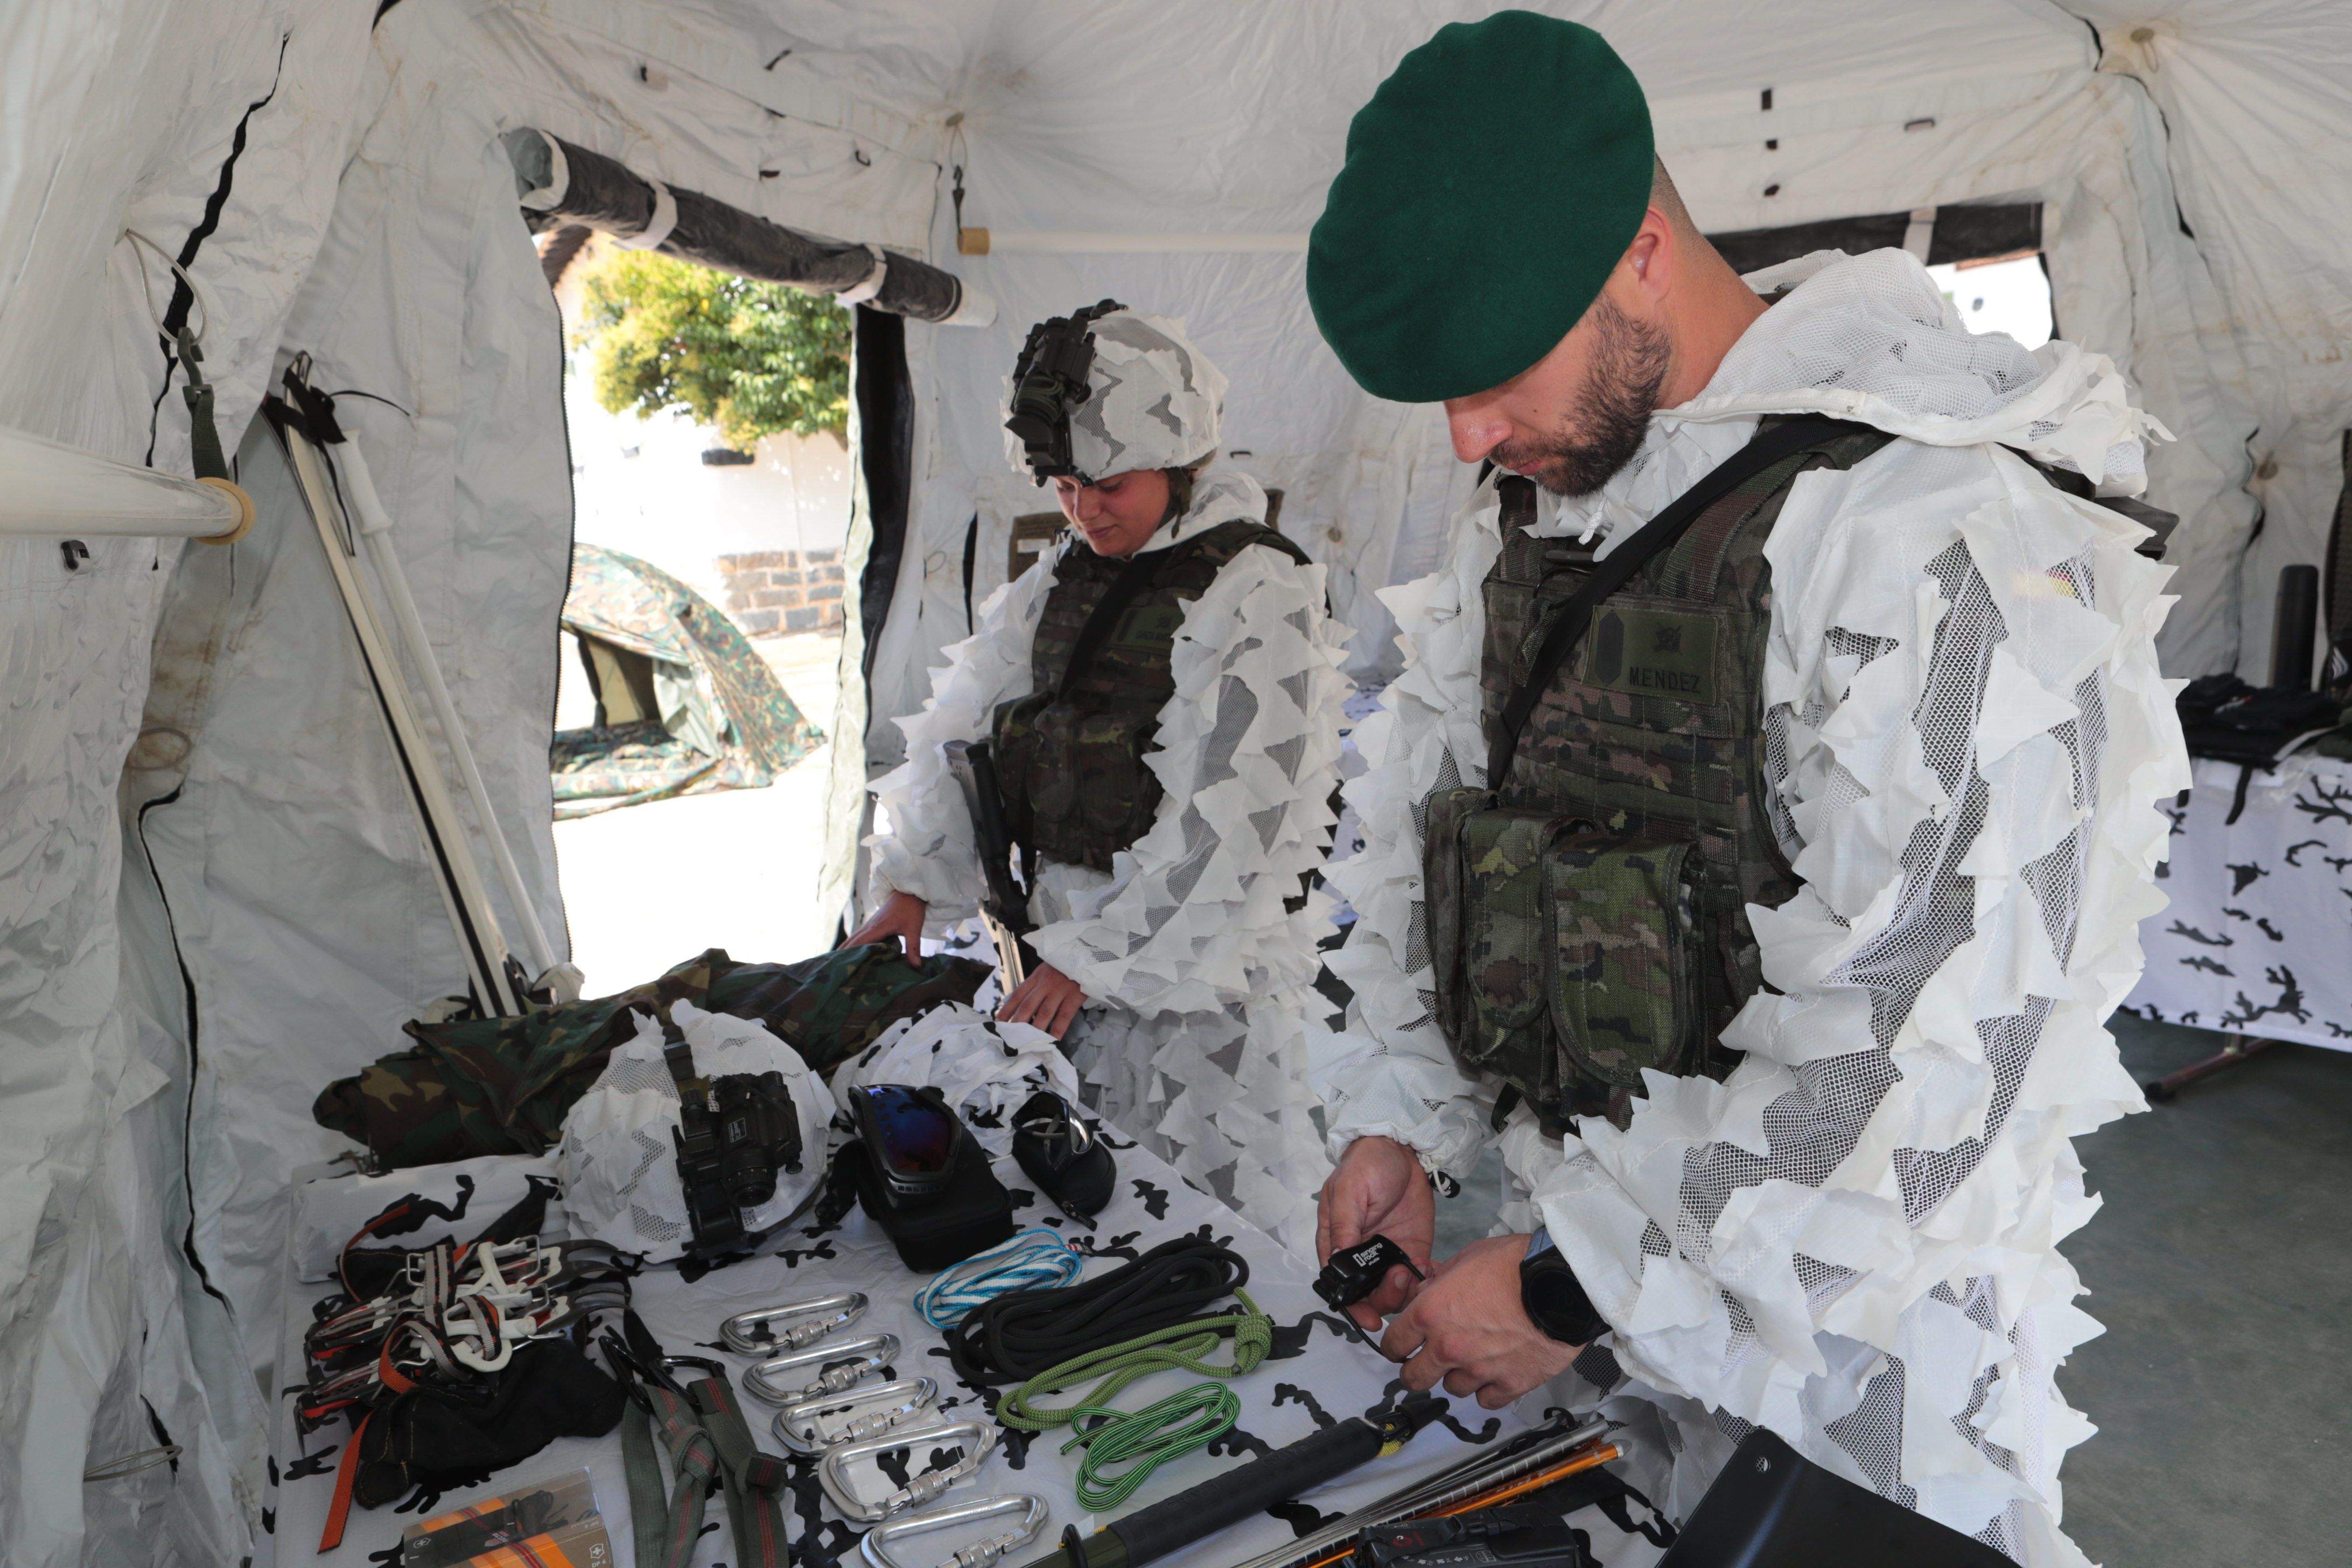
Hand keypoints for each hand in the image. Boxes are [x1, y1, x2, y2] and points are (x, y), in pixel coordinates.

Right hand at [841, 890, 926, 965]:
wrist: (908, 891)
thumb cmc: (911, 909)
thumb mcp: (914, 928)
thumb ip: (913, 947)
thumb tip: (916, 966)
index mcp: (877, 928)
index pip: (859, 944)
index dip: (850, 955)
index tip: (842, 967)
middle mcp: (869, 927)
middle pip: (851, 942)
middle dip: (842, 955)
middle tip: (833, 970)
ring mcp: (869, 925)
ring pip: (852, 938)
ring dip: (844, 950)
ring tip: (834, 963)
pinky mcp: (872, 924)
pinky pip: (858, 936)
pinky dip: (850, 944)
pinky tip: (847, 952)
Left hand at [996, 963, 1085, 1037]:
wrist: (1089, 953)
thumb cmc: (1067, 963)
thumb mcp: (1048, 969)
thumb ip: (1038, 984)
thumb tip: (1026, 1004)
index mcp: (1037, 976)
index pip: (1017, 994)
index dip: (1007, 1009)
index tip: (998, 1022)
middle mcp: (1045, 983)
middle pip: (1027, 1005)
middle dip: (1017, 1022)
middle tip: (1010, 1037)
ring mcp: (1060, 989)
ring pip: (1044, 1012)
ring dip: (1035, 1028)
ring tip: (1028, 1042)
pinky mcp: (1075, 995)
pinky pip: (1064, 1016)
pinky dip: (1058, 1029)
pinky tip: (1054, 1039)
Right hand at [1316, 1136, 1435, 1331]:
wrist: (1403, 1148)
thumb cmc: (1367, 1165)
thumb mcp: (1350, 1191)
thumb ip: (1345, 1226)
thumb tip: (1336, 1262)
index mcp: (1337, 1243)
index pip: (1339, 1285)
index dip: (1351, 1306)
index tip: (1368, 1318)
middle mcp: (1361, 1255)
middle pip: (1367, 1295)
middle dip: (1382, 1300)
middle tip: (1398, 1280)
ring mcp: (1387, 1255)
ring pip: (1392, 1292)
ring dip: (1403, 1292)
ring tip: (1413, 1271)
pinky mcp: (1412, 1251)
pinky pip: (1416, 1279)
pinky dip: (1423, 1283)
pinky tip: (1429, 1271)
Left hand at [1379, 1233, 1577, 1408]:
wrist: (1559, 1285)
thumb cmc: (1515, 1265)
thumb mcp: (1466, 1258)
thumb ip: (1440, 1280)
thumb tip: (1427, 1290)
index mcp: (1431, 1314)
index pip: (1394, 1343)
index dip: (1395, 1345)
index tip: (1401, 1346)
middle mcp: (1448, 1347)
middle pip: (1414, 1378)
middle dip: (1416, 1371)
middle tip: (1426, 1362)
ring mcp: (1478, 1370)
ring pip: (1452, 1388)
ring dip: (1458, 1375)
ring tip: (1474, 1358)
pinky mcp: (1509, 1385)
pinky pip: (1487, 1400)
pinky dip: (1489, 1389)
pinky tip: (1496, 1373)